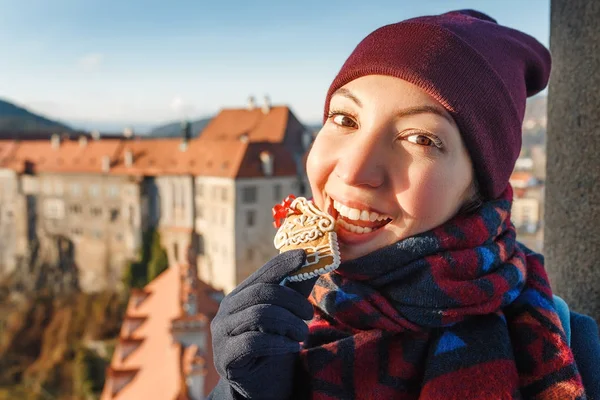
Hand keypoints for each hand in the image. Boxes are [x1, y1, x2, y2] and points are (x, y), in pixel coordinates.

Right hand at [211, 250, 315, 398]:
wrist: (260, 389)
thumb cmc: (274, 349)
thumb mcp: (287, 317)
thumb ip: (296, 290)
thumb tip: (314, 260)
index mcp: (240, 296)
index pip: (263, 273)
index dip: (283, 263)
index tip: (305, 255)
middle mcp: (226, 310)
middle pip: (263, 292)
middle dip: (293, 301)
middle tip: (309, 315)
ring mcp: (221, 334)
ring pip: (260, 314)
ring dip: (289, 324)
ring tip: (302, 335)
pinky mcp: (224, 357)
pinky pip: (253, 342)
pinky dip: (278, 343)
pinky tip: (292, 348)